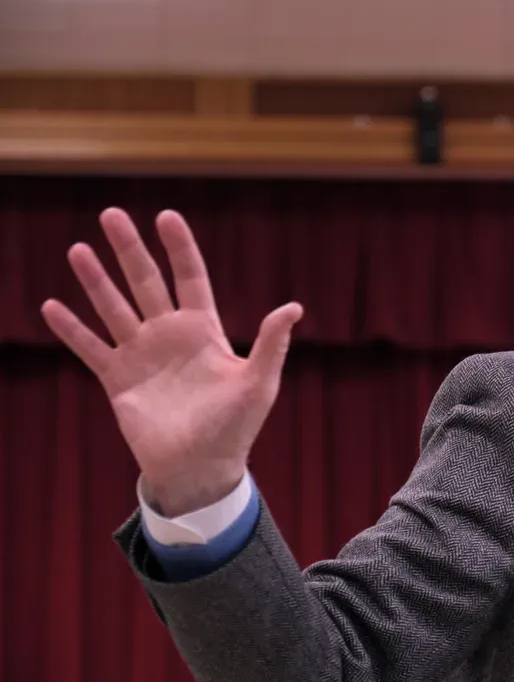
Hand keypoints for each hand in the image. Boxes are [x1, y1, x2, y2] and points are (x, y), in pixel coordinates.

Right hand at [41, 207, 302, 515]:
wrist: (201, 467)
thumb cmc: (236, 427)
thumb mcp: (258, 383)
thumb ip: (271, 344)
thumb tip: (293, 307)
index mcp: (204, 330)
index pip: (190, 278)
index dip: (179, 248)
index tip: (166, 216)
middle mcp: (170, 335)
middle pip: (146, 282)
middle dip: (130, 250)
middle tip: (111, 214)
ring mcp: (141, 355)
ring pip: (114, 308)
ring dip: (96, 281)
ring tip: (79, 250)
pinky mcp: (118, 380)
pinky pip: (90, 348)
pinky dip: (72, 329)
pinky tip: (52, 307)